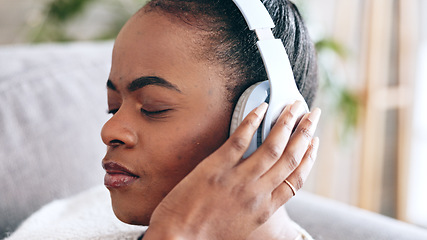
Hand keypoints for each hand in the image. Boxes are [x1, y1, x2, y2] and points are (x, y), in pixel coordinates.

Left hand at [144, 101, 320, 239]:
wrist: (179, 237)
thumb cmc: (207, 235)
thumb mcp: (243, 225)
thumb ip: (259, 206)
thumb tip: (266, 189)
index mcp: (266, 208)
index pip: (297, 178)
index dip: (310, 157)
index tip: (314, 141)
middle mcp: (258, 192)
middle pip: (291, 157)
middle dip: (306, 132)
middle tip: (313, 113)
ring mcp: (239, 179)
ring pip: (272, 146)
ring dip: (287, 122)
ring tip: (294, 104)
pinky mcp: (217, 167)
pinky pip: (241, 139)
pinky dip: (253, 121)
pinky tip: (262, 107)